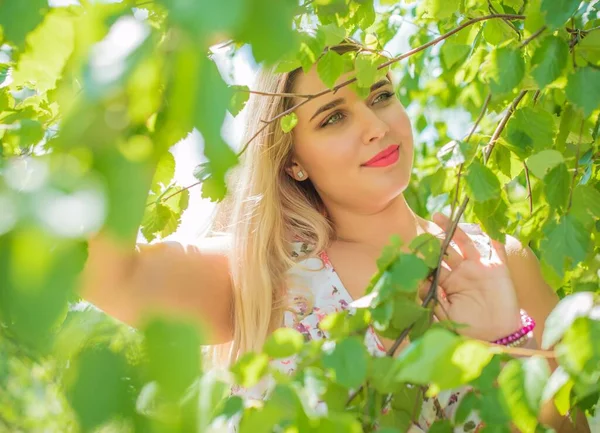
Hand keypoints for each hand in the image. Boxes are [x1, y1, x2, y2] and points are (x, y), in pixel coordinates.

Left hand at [420, 213, 521, 341]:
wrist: (498, 336)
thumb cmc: (470, 328)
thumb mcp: (446, 315)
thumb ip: (434, 299)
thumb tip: (418, 283)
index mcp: (447, 283)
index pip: (433, 266)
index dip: (423, 257)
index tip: (409, 249)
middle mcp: (461, 272)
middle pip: (445, 250)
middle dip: (434, 240)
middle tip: (421, 228)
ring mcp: (478, 267)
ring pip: (463, 243)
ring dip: (452, 230)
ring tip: (438, 217)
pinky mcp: (496, 267)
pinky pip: (493, 249)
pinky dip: (487, 237)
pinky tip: (476, 226)